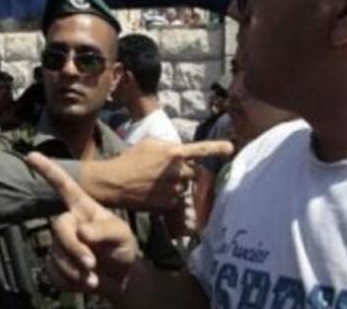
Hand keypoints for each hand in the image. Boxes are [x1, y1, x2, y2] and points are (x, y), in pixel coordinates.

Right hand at [27, 152, 138, 298]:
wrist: (119, 278)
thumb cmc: (122, 248)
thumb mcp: (122, 236)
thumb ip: (105, 230)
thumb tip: (82, 231)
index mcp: (84, 208)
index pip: (64, 186)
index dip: (48, 170)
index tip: (31, 155)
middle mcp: (69, 222)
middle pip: (59, 227)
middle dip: (74, 247)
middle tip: (91, 264)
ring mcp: (59, 243)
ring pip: (56, 254)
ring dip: (75, 270)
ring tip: (93, 277)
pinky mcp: (54, 263)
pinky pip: (53, 272)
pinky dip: (70, 282)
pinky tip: (84, 282)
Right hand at [80, 138, 233, 210]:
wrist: (115, 183)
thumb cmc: (130, 159)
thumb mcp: (150, 144)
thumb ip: (169, 147)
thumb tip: (181, 152)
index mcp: (174, 153)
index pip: (201, 150)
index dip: (218, 148)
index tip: (231, 148)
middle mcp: (178, 171)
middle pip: (195, 172)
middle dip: (187, 172)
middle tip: (169, 171)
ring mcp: (175, 189)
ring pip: (186, 187)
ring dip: (178, 185)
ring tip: (157, 182)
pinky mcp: (170, 204)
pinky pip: (178, 200)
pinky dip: (170, 197)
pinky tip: (155, 192)